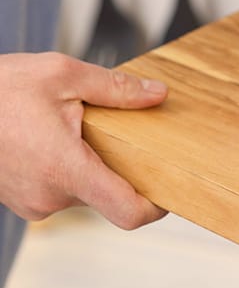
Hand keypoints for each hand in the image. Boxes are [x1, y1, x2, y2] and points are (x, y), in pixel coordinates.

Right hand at [0, 52, 168, 227]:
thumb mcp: (61, 75)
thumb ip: (115, 89)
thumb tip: (158, 94)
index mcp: (66, 170)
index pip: (128, 212)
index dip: (156, 207)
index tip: (168, 192)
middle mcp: (50, 196)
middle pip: (108, 195)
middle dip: (116, 167)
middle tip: (112, 135)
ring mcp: (32, 203)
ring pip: (82, 192)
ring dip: (87, 166)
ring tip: (69, 131)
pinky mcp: (20, 201)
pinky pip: (58, 191)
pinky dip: (64, 170)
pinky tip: (50, 141)